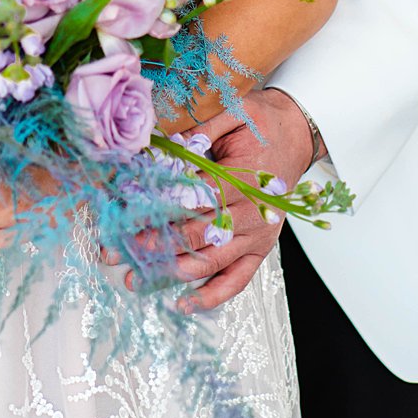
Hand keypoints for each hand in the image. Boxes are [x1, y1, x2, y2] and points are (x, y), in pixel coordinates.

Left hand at [130, 88, 316, 314]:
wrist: (297, 135)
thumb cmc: (263, 124)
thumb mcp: (235, 113)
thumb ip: (201, 131)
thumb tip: (165, 149)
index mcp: (245, 178)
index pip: (195, 200)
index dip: (161, 211)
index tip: (128, 219)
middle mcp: (253, 213)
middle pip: (198, 235)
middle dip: (156, 244)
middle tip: (119, 251)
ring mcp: (258, 235)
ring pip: (212, 261)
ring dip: (172, 272)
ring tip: (136, 277)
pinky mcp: (261, 249)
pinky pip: (239, 280)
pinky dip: (213, 295)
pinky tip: (185, 304)